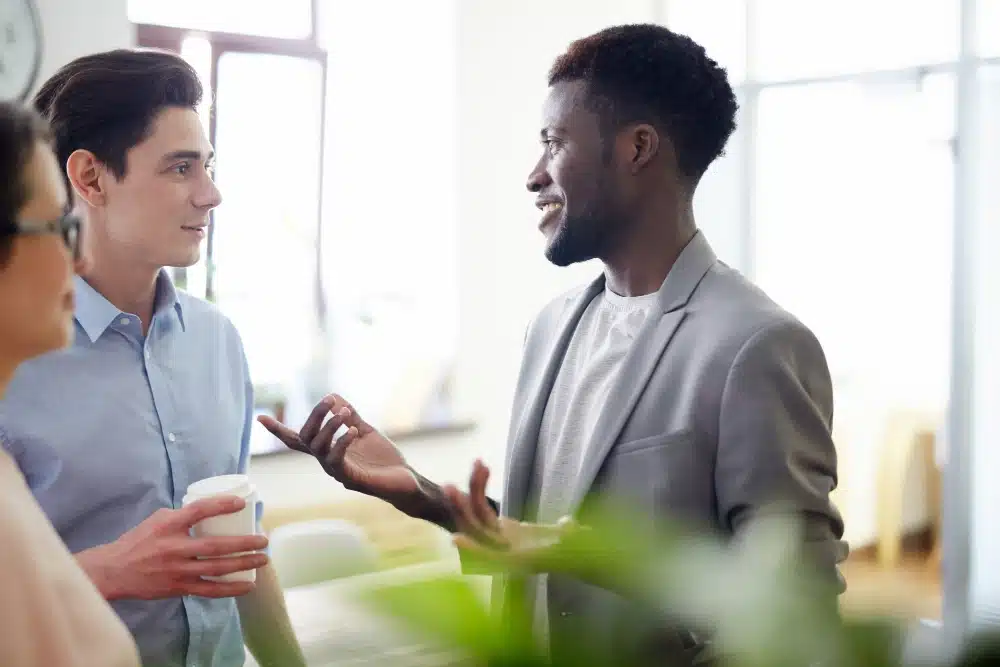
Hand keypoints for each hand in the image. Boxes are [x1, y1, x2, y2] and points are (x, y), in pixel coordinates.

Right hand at [76, 496, 268, 600]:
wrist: (115, 571)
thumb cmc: (139, 541)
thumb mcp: (158, 519)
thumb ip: (183, 515)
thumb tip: (212, 509)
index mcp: (169, 526)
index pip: (198, 511)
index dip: (220, 505)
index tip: (240, 503)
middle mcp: (174, 548)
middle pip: (215, 546)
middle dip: (243, 543)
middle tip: (263, 539)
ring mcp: (177, 570)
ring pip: (216, 569)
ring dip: (242, 564)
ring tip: (262, 559)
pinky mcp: (178, 587)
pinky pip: (209, 590)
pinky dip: (230, 589)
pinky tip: (247, 585)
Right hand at [258, 394, 419, 503]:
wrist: (405, 482)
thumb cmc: (383, 459)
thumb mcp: (364, 431)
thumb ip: (349, 416)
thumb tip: (334, 396)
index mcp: (328, 451)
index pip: (298, 439)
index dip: (279, 430)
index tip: (260, 417)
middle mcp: (327, 462)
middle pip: (307, 438)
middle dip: (315, 416)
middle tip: (329, 400)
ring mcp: (337, 472)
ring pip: (319, 448)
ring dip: (330, 427)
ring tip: (344, 413)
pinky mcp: (351, 479)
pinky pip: (338, 460)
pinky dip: (342, 442)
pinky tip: (352, 430)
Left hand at [446, 461, 574, 567]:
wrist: (570, 553)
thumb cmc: (575, 548)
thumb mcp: (574, 542)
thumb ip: (571, 535)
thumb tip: (569, 524)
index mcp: (519, 560)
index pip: (492, 557)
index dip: (474, 549)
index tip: (455, 538)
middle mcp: (504, 551)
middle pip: (477, 531)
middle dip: (462, 509)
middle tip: (449, 487)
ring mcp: (500, 538)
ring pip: (478, 514)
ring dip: (473, 488)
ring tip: (477, 462)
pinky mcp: (499, 526)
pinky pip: (483, 506)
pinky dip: (481, 487)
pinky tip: (483, 467)